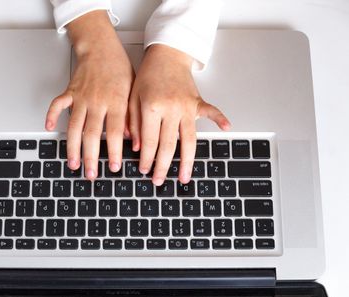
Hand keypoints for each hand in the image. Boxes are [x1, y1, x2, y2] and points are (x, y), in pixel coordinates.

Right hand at [45, 10, 133, 180]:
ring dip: (72, 148)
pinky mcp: (70, 92)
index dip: (113, 152)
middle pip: (92, 135)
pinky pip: (58, 105)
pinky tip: (50, 128)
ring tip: (72, 164)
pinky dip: (52, 116)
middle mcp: (97, 102)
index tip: (113, 167)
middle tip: (90, 174)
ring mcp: (81, 97)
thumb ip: (133, 117)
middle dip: (90, 158)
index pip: (115, 133)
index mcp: (116, 102)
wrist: (102, 47)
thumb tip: (134, 141)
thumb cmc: (120, 69)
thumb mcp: (134, 92)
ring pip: (74, 126)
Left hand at [129, 44, 229, 185]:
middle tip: (158, 180)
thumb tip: (137, 147)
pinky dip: (220, 119)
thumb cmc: (148, 75)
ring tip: (184, 177)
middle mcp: (172, 109)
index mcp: (153, 107)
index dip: (146, 159)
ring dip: (187, 161)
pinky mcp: (198, 102)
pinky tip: (226, 128)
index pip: (150, 141)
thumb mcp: (132, 98)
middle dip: (163, 166)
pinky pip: (211, 111)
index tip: (144, 170)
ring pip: (189, 140)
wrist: (166, 53)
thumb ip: (134, 123)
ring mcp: (188, 106)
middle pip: (169, 145)